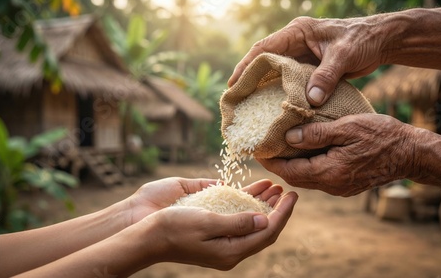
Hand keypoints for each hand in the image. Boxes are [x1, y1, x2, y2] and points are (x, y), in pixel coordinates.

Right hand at [142, 190, 297, 269]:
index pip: (267, 232)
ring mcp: (223, 245)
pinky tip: (252, 194)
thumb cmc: (173, 227)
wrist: (147, 236)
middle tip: (287, 190)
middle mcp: (230, 251)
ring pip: (252, 225)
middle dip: (277, 209)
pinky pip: (238, 222)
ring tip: (274, 188)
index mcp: (231, 252)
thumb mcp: (206, 223)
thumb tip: (263, 220)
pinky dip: (247, 208)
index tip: (293, 195)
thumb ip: (237, 223)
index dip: (283, 213)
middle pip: (263, 230)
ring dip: (264, 207)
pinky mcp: (215, 236)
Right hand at [228, 16, 385, 105]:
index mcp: (298, 33)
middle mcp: (296, 43)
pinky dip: (280, 91)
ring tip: (248, 105)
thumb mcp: (343, 56)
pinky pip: (289, 80)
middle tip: (235, 98)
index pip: (264, 48)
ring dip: (262, 86)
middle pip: (264, 60)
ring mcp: (302, 55)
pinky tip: (273, 106)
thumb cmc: (362, 40)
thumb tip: (310, 101)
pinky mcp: (310, 67)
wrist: (380, 42)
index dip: (246, 65)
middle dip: (249, 78)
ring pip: (275, 72)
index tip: (234, 82)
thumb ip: (326, 77)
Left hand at [257, 114, 415, 195]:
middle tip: (264, 149)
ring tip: (280, 148)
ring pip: (306, 179)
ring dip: (291, 166)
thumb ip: (316, 135)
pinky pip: (319, 178)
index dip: (271, 161)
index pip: (289, 171)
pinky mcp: (346, 185)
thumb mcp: (347, 128)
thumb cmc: (382, 136)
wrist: (411, 153)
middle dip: (277, 165)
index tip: (257, 150)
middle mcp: (332, 185)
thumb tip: (288, 138)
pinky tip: (304, 152)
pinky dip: (306, 167)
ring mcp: (340, 187)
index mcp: (329, 172)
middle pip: (295, 178)